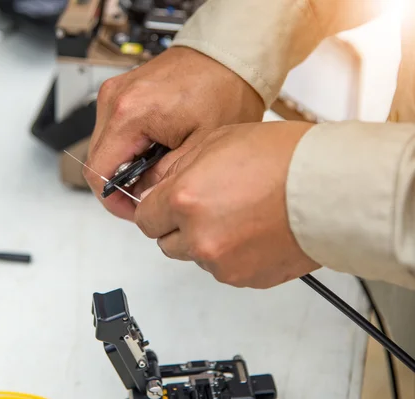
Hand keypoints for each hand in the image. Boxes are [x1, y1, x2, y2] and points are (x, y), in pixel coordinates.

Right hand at [84, 46, 264, 220]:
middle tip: (150, 194)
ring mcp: (115, 93)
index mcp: (129, 113)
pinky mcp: (121, 92)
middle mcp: (114, 99)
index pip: (98, 172)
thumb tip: (142, 196)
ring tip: (156, 169)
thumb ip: (162, 179)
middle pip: (96, 161)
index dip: (114, 199)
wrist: (228, 55)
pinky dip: (128, 147)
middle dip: (121, 184)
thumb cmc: (223, 89)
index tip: (134, 209)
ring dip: (124, 165)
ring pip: (103, 147)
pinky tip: (154, 150)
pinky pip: (113, 131)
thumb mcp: (198, 149)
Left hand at [134, 122, 321, 288]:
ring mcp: (223, 263)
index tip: (165, 204)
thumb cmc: (285, 159)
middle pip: (166, 243)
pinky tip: (253, 229)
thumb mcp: (217, 142)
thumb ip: (177, 169)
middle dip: (177, 226)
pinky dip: (232, 254)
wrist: (334, 189)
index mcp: (184, 200)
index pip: (144, 219)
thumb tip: (157, 186)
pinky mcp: (247, 279)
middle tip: (206, 205)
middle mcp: (198, 237)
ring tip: (237, 214)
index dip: (155, 208)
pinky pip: (225, 269)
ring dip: (205, 240)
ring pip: (196, 257)